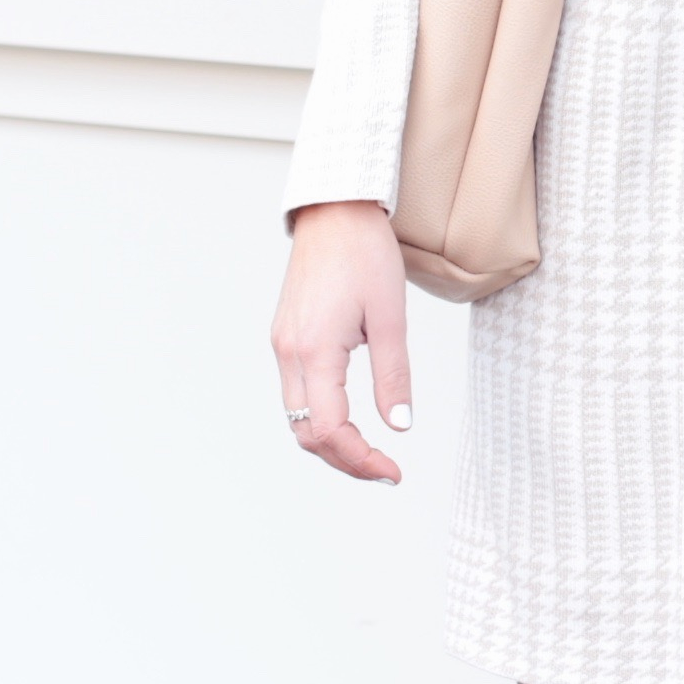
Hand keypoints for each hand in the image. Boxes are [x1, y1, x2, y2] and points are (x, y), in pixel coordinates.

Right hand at [271, 200, 412, 482]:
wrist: (335, 211)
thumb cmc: (366, 254)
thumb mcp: (390, 316)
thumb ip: (394, 374)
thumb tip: (400, 425)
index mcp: (314, 350)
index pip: (330, 430)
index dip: (361, 460)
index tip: (393, 472)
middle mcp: (289, 353)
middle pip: (307, 434)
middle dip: (345, 460)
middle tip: (385, 470)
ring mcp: (282, 345)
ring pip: (297, 418)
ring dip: (330, 442)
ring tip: (370, 452)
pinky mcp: (286, 336)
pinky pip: (296, 392)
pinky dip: (320, 416)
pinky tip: (348, 418)